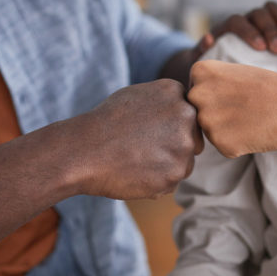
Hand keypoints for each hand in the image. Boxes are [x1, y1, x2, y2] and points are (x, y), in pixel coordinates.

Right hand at [77, 79, 202, 199]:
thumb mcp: (137, 96)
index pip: (188, 115)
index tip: (147, 131)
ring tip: (137, 160)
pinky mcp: (176, 172)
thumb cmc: (105, 123)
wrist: (84, 151)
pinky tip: (136, 173)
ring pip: (185, 163)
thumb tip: (185, 111)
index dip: (168, 127)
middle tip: (143, 148)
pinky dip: (157, 183)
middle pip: (192, 139)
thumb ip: (166, 102)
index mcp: (175, 92)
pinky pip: (173, 182)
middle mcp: (185, 114)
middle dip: (174, 147)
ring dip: (167, 166)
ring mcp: (183, 144)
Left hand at [189, 60, 276, 157]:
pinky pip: (223, 147)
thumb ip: (205, 86)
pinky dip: (237, 144)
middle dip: (217, 113)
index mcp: (199, 72)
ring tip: (249, 118)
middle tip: (243, 108)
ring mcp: (207, 121)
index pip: (196, 92)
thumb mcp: (230, 73)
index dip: (217, 95)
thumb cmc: (265, 88)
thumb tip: (184, 108)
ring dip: (226, 130)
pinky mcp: (220, 143)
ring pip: (210, 131)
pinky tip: (253, 132)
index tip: (235, 92)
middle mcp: (197, 94)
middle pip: (198, 112)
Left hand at [192, 1, 276, 59]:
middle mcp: (244, 19)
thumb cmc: (213, 61)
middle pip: (256, 14)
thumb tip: (208, 38)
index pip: (237, 22)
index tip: (261, 47)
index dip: (249, 32)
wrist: (221, 59)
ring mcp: (258, 19)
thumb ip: (203, 50)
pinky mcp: (272, 22)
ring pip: (269, 8)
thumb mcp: (203, 58)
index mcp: (227, 28)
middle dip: (269, 29)